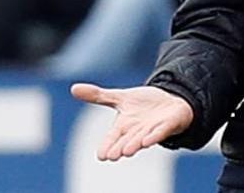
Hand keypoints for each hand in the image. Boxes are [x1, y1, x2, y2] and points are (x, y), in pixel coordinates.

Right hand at [71, 83, 193, 160]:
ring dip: (135, 144)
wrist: (170, 101)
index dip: (107, 145)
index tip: (101, 155)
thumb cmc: (144, 105)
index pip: (113, 137)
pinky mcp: (168, 125)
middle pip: (127, 140)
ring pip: (143, 138)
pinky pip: (161, 132)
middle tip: (113, 156)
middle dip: (120, 147)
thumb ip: (99, 96)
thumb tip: (73, 88)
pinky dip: (155, 135)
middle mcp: (137, 131)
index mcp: (124, 126)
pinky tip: (148, 141)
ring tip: (127, 151)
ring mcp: (153, 129)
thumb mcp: (121, 98)